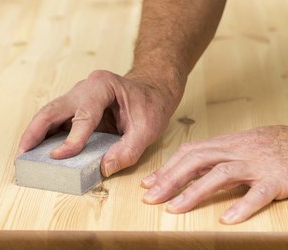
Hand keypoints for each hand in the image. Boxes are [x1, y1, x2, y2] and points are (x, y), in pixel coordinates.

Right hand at [18, 69, 183, 176]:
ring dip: (34, 134)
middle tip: (22, 154)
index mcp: (102, 86)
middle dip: (35, 132)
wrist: (152, 90)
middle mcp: (85, 88)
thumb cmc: (150, 104)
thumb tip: (104, 168)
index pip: (83, 115)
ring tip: (23, 155)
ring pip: (48, 114)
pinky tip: (35, 150)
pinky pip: (55, 121)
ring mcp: (77, 96)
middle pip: (53, 109)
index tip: (59, 157)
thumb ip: (129, 149)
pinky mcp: (75, 108)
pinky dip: (43, 135)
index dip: (71, 138)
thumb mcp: (148, 128)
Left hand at [141, 125, 287, 223]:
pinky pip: (258, 193)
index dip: (167, 168)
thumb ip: (207, 157)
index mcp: (222, 144)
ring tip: (175, 209)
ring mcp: (255, 165)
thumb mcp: (232, 146)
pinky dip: (242, 206)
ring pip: (221, 174)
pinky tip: (227, 219)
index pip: (188, 153)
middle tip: (151, 198)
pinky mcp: (276, 179)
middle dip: (171, 179)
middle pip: (197, 161)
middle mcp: (235, 152)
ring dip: (195, 192)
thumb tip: (178, 169)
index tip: (147, 184)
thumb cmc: (262, 146)